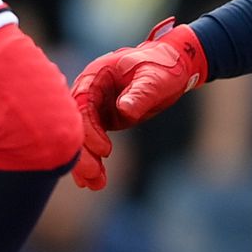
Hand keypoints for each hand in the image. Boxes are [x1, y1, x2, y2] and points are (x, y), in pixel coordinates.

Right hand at [69, 20, 207, 189]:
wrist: (173, 66)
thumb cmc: (164, 66)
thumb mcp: (155, 78)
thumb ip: (139, 93)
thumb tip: (123, 109)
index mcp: (97, 75)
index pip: (82, 105)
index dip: (89, 130)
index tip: (105, 151)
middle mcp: (90, 90)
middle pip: (78, 125)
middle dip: (83, 153)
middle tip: (93, 178)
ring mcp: (95, 105)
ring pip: (83, 136)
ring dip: (86, 161)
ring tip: (94, 185)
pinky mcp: (103, 118)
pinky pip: (92, 141)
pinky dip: (93, 159)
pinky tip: (92, 181)